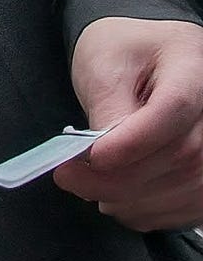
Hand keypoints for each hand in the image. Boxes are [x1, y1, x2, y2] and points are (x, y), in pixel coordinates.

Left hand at [54, 16, 202, 229]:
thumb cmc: (123, 49)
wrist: (146, 53)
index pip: (174, 110)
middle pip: (182, 157)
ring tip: (90, 191)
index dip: (133, 142)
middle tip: (71, 179)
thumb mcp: (104, 62)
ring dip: (135, 200)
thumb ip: (107, 106)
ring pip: (189, 188)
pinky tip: (119, 201)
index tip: (92, 156)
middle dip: (121, 178)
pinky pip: (191, 204)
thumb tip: (100, 156)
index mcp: (191, 69)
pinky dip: (152, 211)